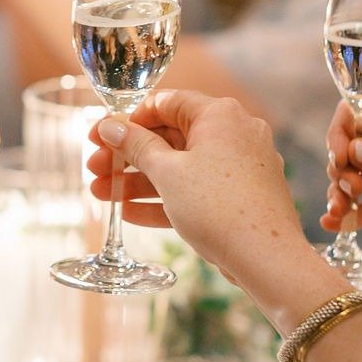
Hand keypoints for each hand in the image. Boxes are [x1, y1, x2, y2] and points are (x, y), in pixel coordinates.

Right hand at [85, 89, 303, 283]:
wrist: (266, 257)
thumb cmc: (219, 207)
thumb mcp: (167, 173)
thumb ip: (136, 146)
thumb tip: (110, 126)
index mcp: (219, 115)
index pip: (164, 103)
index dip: (127, 119)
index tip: (100, 136)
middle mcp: (234, 133)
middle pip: (169, 137)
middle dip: (128, 156)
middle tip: (96, 168)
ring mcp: (240, 165)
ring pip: (180, 166)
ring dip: (139, 180)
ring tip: (102, 195)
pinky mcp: (241, 194)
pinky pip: (196, 189)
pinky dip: (165, 198)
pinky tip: (130, 213)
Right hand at [323, 101, 361, 229]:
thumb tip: (354, 149)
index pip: (353, 118)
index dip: (340, 135)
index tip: (339, 156)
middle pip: (348, 152)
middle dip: (342, 172)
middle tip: (351, 187)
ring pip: (353, 181)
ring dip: (341, 196)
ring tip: (337, 210)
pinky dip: (354, 216)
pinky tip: (332, 224)